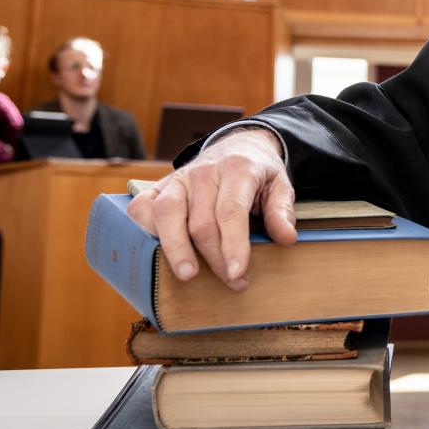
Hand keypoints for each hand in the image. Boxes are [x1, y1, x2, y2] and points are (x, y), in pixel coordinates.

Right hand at [125, 127, 295, 289]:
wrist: (237, 146)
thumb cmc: (258, 173)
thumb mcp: (280, 184)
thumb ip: (281, 210)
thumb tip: (286, 238)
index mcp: (236, 169)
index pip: (231, 211)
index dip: (233, 245)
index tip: (238, 274)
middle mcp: (203, 171)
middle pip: (201, 221)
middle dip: (215, 257)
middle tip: (233, 282)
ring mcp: (177, 178)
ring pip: (166, 214)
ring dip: (175, 249)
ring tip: (188, 276)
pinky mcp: (158, 186)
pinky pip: (142, 207)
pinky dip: (145, 230)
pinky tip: (156, 252)